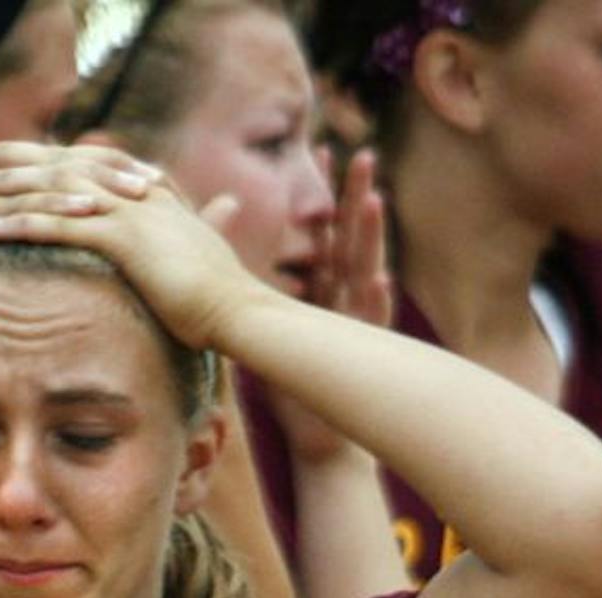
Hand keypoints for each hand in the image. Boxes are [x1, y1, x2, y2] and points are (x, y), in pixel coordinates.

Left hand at [0, 142, 257, 350]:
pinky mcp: (125, 238)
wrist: (241, 314)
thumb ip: (177, 244)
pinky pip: (62, 224)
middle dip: (5, 162)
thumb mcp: (194, 262)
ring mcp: (130, 212)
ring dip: (2, 187)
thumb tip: (168, 251)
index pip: (80, 164)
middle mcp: (135, 192)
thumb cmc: (219, 301)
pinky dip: (23, 223)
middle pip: (56, 164)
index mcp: (147, 193)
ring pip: (52, 187)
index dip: (37, 163)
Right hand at [0, 144, 157, 323]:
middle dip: (112, 169)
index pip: (59, 169)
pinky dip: (57, 205)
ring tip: (141, 194)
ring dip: (97, 183)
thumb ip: (7, 255)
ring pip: (46, 175)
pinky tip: (94, 214)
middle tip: (159, 180)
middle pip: (61, 161)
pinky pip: (17, 202)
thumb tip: (45, 273)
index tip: (151, 188)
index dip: (105, 175)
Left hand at [272, 147, 391, 462]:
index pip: (325, 235)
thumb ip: (253, 288)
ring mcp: (354, 326)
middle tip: (359, 158)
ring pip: (365, 273)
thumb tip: (223, 263)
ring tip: (375, 201)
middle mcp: (342, 303)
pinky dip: (374, 301)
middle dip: (355, 200)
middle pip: (349, 242)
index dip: (326, 197)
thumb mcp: (268, 329)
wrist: (319, 438)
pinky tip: (379, 279)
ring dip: (371, 238)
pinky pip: (368, 325)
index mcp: (322, 293)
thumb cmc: (293, 387)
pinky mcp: (357, 355)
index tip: (322, 154)